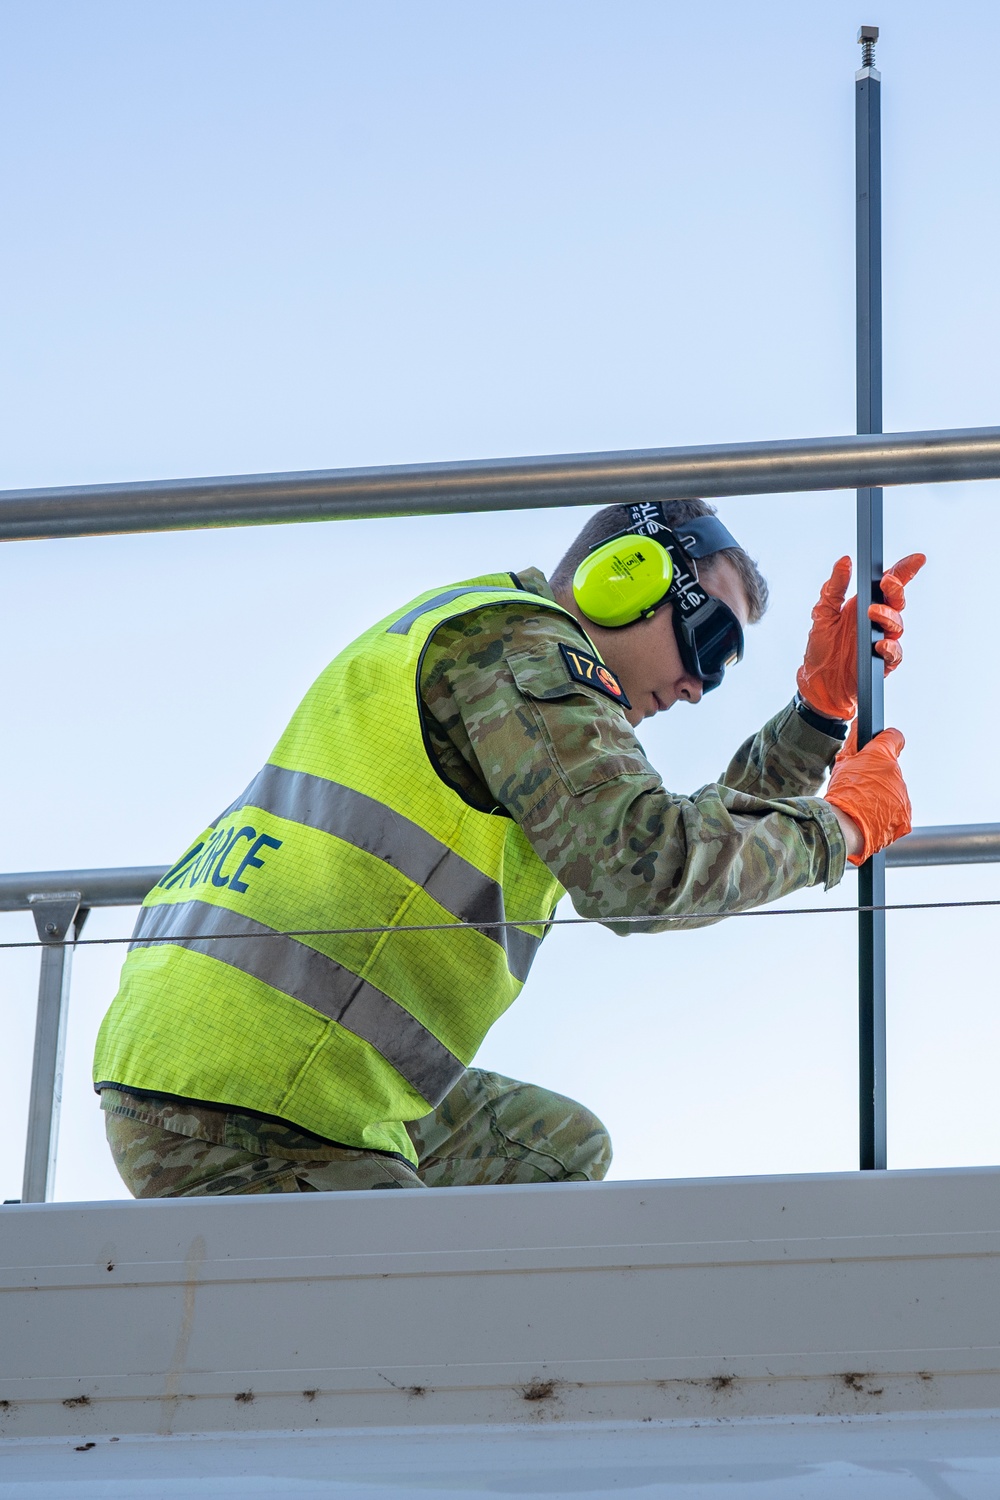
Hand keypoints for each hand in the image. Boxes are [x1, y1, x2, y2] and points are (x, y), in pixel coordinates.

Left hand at [796, 553, 925, 720]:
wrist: (818, 682)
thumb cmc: (821, 647)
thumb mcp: (823, 612)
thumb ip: (834, 587)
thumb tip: (844, 561)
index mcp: (865, 605)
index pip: (889, 585)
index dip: (905, 570)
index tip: (917, 559)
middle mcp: (877, 621)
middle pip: (897, 601)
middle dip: (896, 589)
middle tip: (887, 583)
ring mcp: (882, 641)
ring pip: (898, 624)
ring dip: (888, 616)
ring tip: (873, 613)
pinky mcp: (883, 662)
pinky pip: (894, 653)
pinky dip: (890, 647)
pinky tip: (880, 643)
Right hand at [824, 726, 911, 865]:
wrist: (846, 825)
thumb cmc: (841, 794)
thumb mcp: (842, 763)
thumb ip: (854, 742)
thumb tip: (860, 724)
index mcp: (881, 755)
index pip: (894, 738)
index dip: (887, 741)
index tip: (882, 748)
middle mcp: (897, 772)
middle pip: (891, 770)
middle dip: (879, 777)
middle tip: (861, 788)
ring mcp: (903, 794)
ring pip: (893, 791)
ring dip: (882, 797)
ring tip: (864, 805)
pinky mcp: (906, 815)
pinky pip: (897, 811)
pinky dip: (887, 815)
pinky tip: (872, 817)